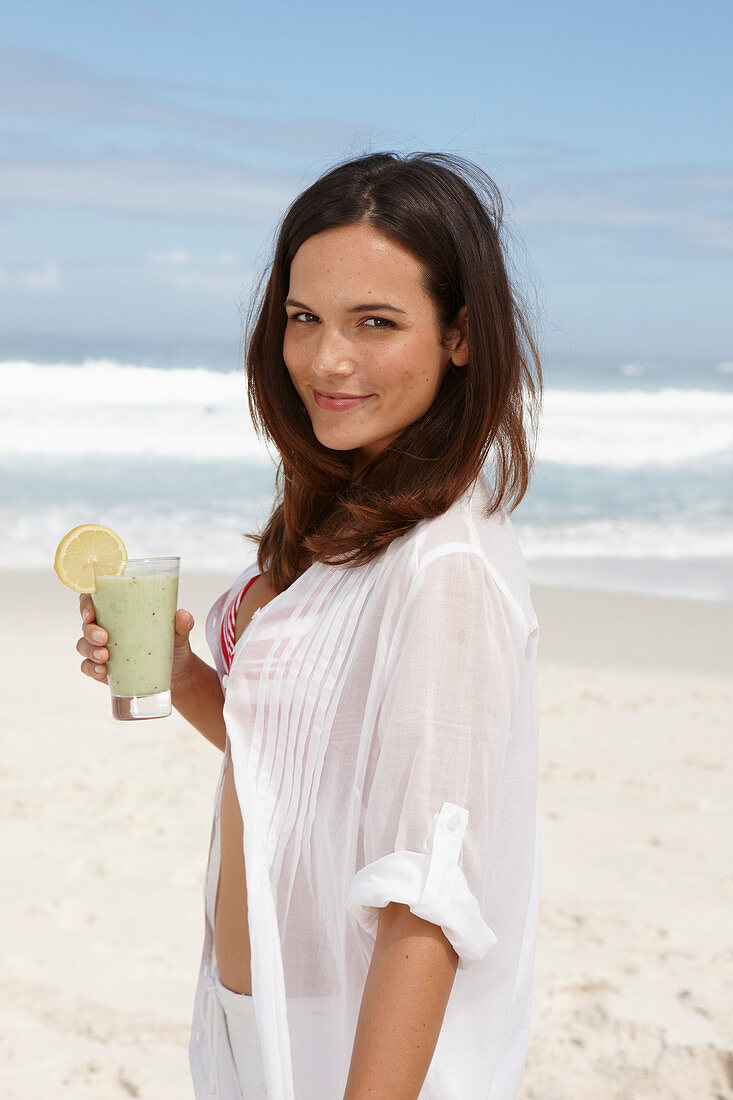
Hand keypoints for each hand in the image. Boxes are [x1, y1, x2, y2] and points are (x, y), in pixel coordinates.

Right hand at [77, 596, 195, 687]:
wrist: (178, 675)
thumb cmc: (173, 645)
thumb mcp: (179, 633)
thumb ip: (183, 624)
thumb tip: (183, 615)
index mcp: (121, 612)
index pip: (94, 600)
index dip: (86, 603)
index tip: (90, 613)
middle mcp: (108, 628)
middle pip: (86, 623)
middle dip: (90, 630)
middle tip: (104, 638)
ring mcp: (104, 649)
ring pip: (83, 645)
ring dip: (90, 650)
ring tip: (105, 657)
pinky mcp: (105, 669)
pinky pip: (88, 667)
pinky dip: (91, 668)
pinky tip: (102, 670)